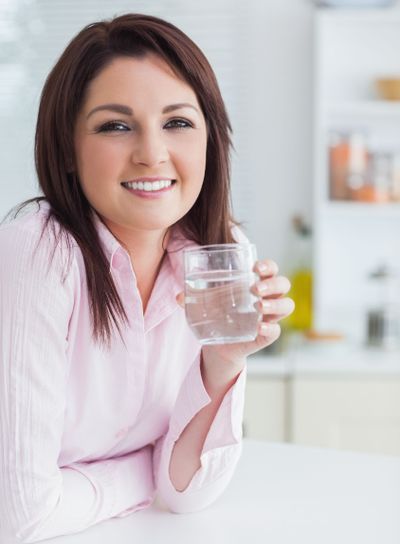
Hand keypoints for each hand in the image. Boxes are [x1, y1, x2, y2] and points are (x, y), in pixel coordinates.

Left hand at [176, 259, 294, 392]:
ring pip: (287, 305)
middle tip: (255, 289)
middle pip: (283, 284)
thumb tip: (178, 295)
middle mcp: (267, 298)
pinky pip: (276, 331)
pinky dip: (270, 328)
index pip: (270, 269)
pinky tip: (259, 327)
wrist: (218, 344)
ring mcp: (269, 317)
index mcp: (256, 283)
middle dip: (273, 284)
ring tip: (259, 307)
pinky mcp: (265, 336)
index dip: (268, 265)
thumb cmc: (218, 314)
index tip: (255, 266)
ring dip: (275, 304)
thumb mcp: (205, 302)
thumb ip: (192, 297)